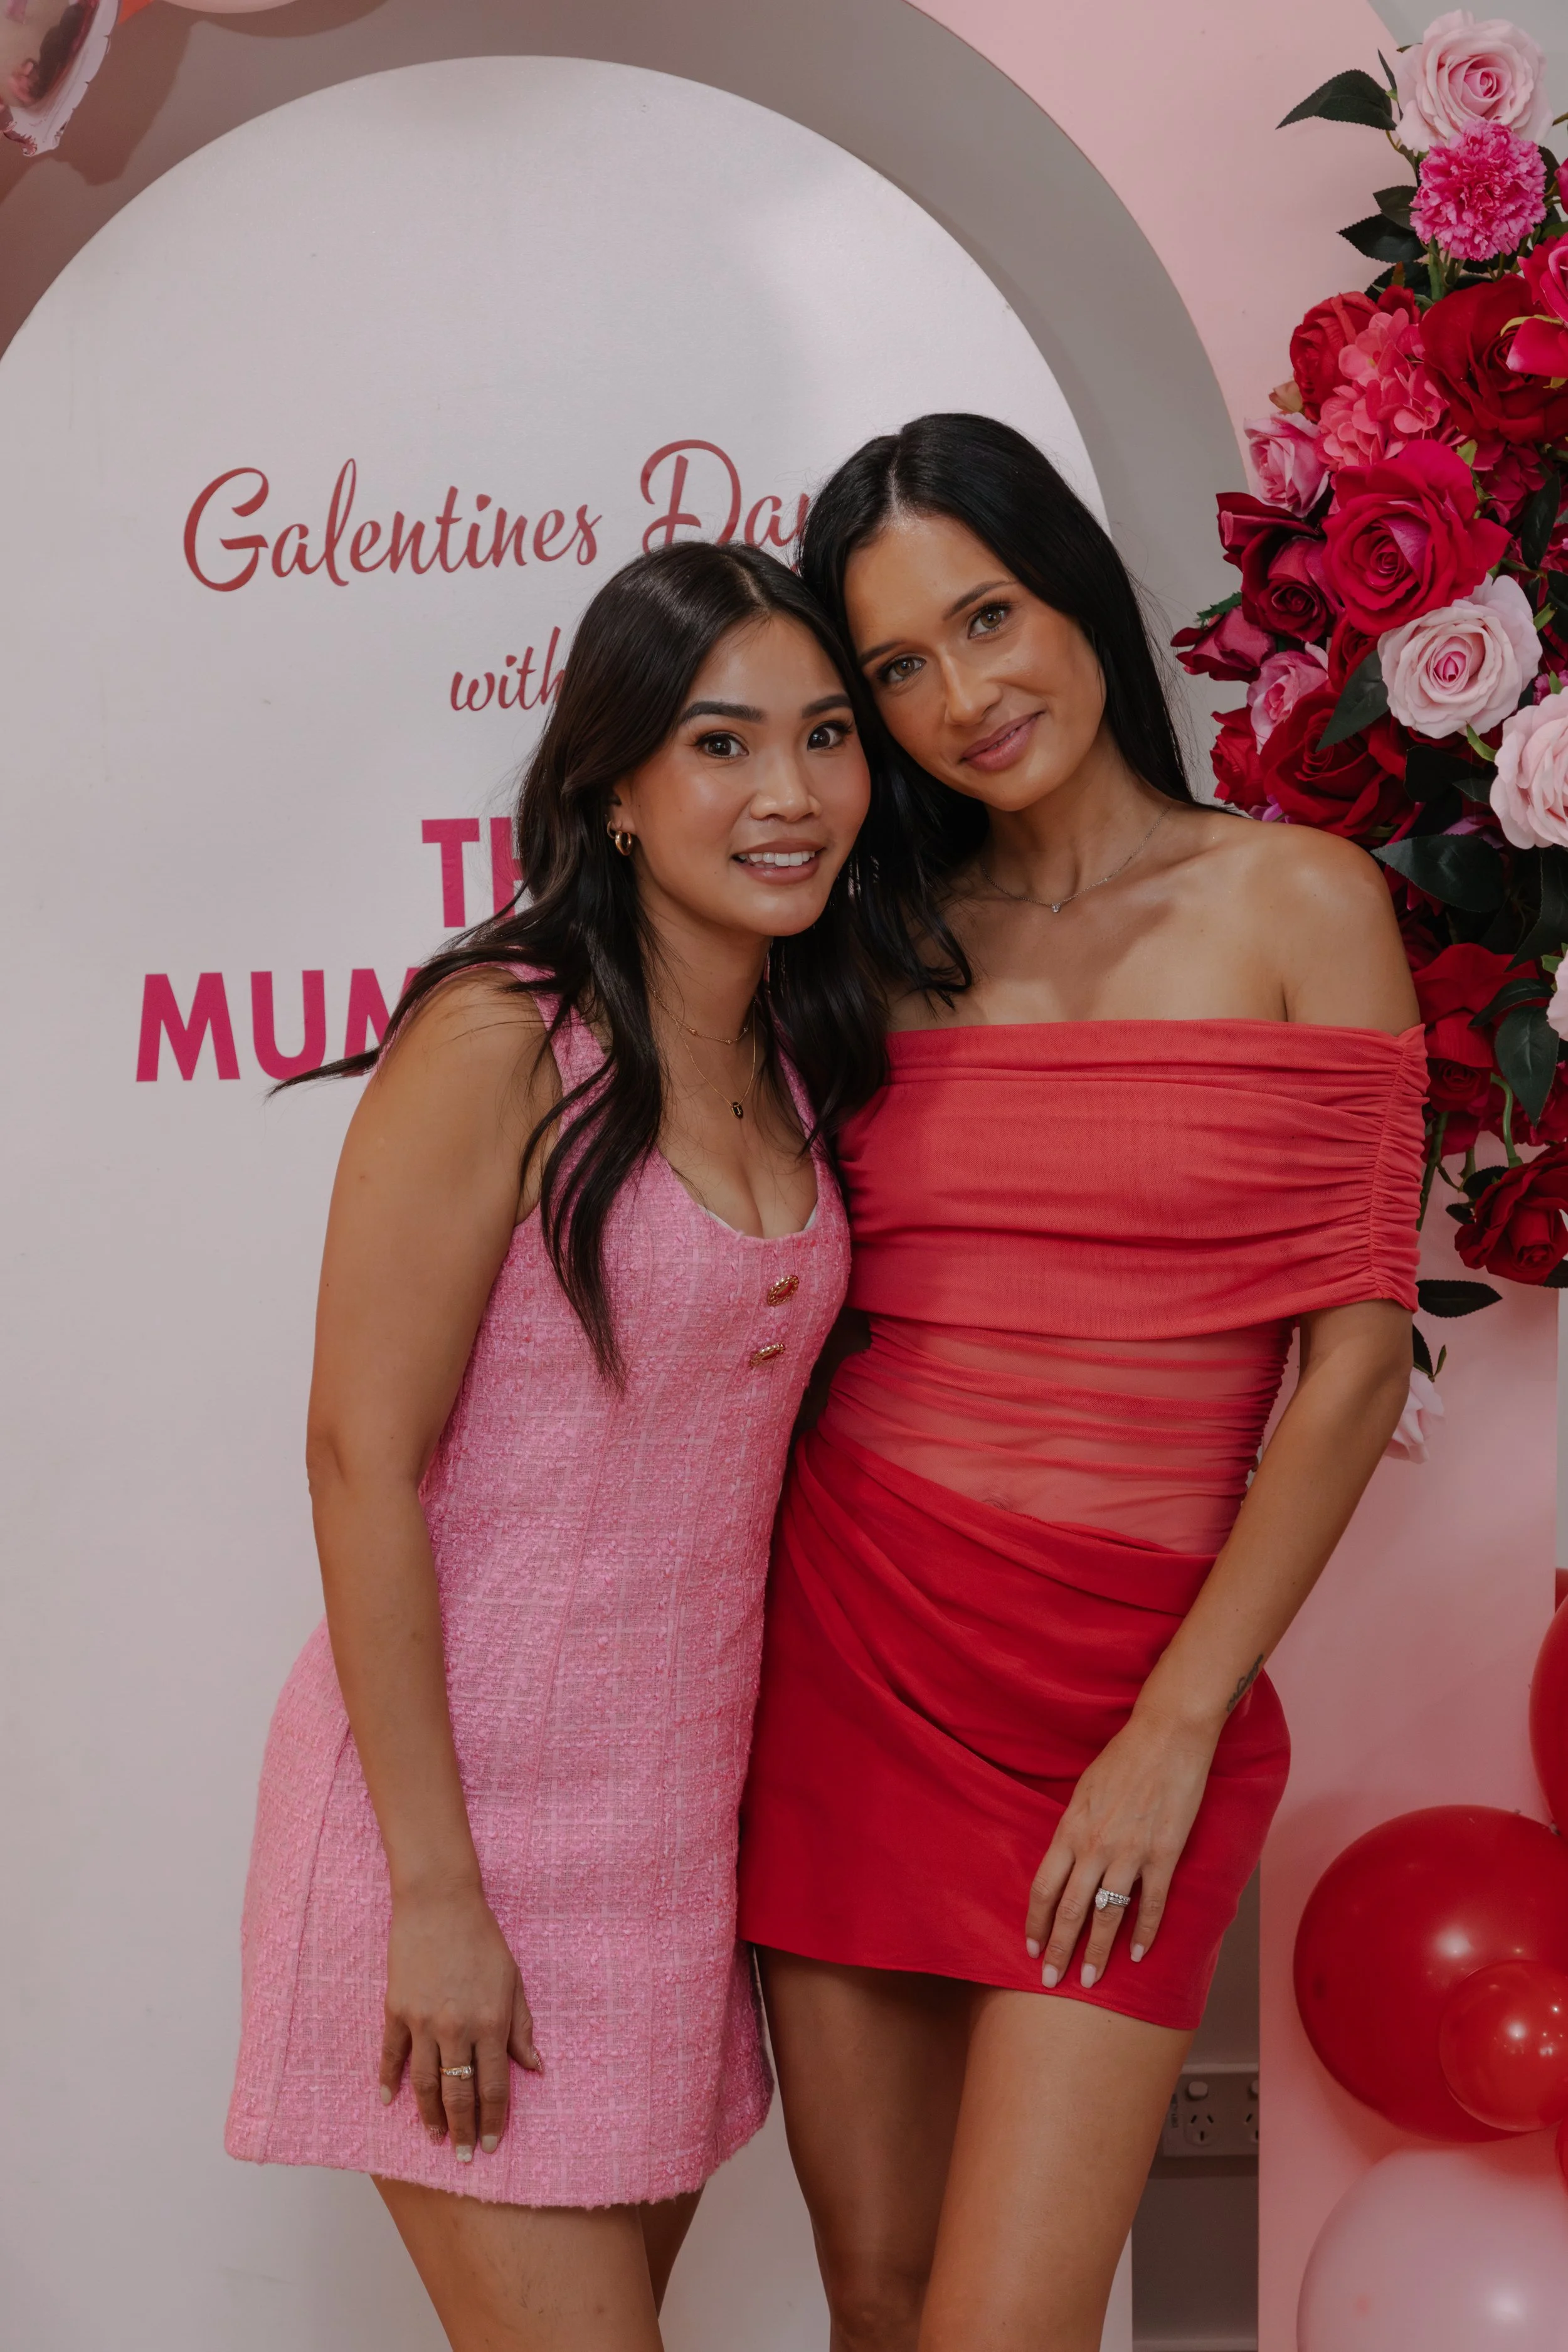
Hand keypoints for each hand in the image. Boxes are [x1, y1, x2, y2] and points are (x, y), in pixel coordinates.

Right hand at [379, 1879, 542, 2161]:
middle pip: (458, 2094)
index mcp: (491, 2022)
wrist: (439, 1903)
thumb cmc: (483, 1939)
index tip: (493, 2144)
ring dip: (429, 2116)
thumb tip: (535, 2067)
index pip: (494, 2086)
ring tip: (434, 2138)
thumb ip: (521, 2026)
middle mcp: (457, 2028)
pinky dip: (388, 2080)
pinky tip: (388, 2100)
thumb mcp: (512, 1980)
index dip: (494, 2119)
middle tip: (465, 2156)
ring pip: (425, 2083)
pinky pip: (391, 2055)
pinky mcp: (396, 2010)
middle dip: (463, 2130)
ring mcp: (422, 2021)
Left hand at [1024, 1707, 1217, 1989]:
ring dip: (1098, 1951)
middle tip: (1051, 1982)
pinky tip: (1138, 1954)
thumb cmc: (1123, 1758)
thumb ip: (1074, 1828)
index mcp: (1071, 1829)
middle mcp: (1095, 1845)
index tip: (1031, 1949)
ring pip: (1107, 1914)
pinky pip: (1151, 1903)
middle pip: (1069, 1909)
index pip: (1043, 1887)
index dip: (1036, 1922)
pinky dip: (1144, 1932)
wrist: (1166, 1736)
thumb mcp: (1083, 1791)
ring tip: (1090, 1979)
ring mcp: (1130, 1852)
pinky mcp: (1163, 1853)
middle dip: (1059, 1950)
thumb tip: (1066, 1859)